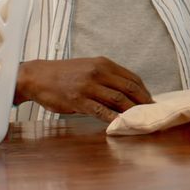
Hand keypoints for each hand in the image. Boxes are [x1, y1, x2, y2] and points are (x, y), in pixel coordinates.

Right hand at [14, 58, 153, 121]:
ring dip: (133, 111)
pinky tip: (121, 124)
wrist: (38, 77)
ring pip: (119, 100)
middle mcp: (98, 73)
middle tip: (151, 112)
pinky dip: (114, 119)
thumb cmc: (64, 74)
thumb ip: (107, 76)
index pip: (132, 78)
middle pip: (130, 89)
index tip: (150, 100)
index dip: (144, 91)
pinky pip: (102, 112)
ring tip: (140, 120)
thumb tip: (127, 91)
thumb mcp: (89, 67)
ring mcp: (89, 87)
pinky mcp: (79, 101)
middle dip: (144, 102)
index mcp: (103, 64)